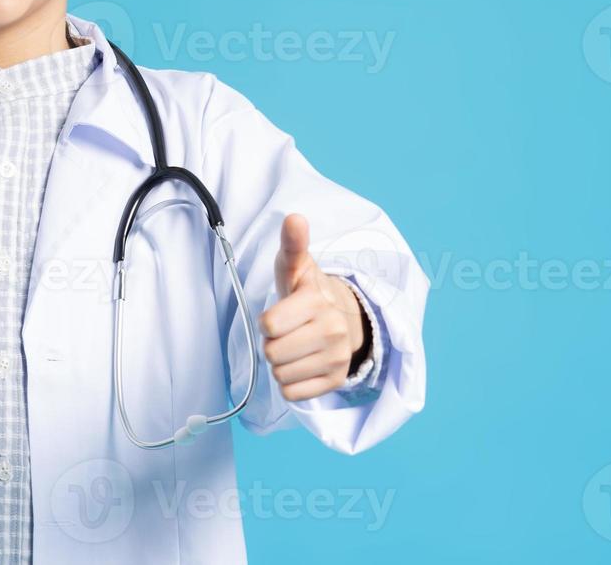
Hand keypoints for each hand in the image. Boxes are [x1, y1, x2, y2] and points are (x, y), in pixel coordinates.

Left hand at [260, 214, 367, 401]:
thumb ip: (292, 244)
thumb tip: (294, 218)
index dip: (267, 322)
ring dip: (281, 364)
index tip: (279, 315)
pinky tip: (302, 363)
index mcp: (317, 302)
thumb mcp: (296, 266)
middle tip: (287, 331)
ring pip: (281, 375)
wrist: (343, 317)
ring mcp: (337, 358)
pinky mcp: (337, 380)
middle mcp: (332, 330)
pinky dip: (291, 382)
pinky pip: (293, 393)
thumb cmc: (306, 291)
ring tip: (295, 345)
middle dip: (272, 344)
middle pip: (272, 354)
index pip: (270, 326)